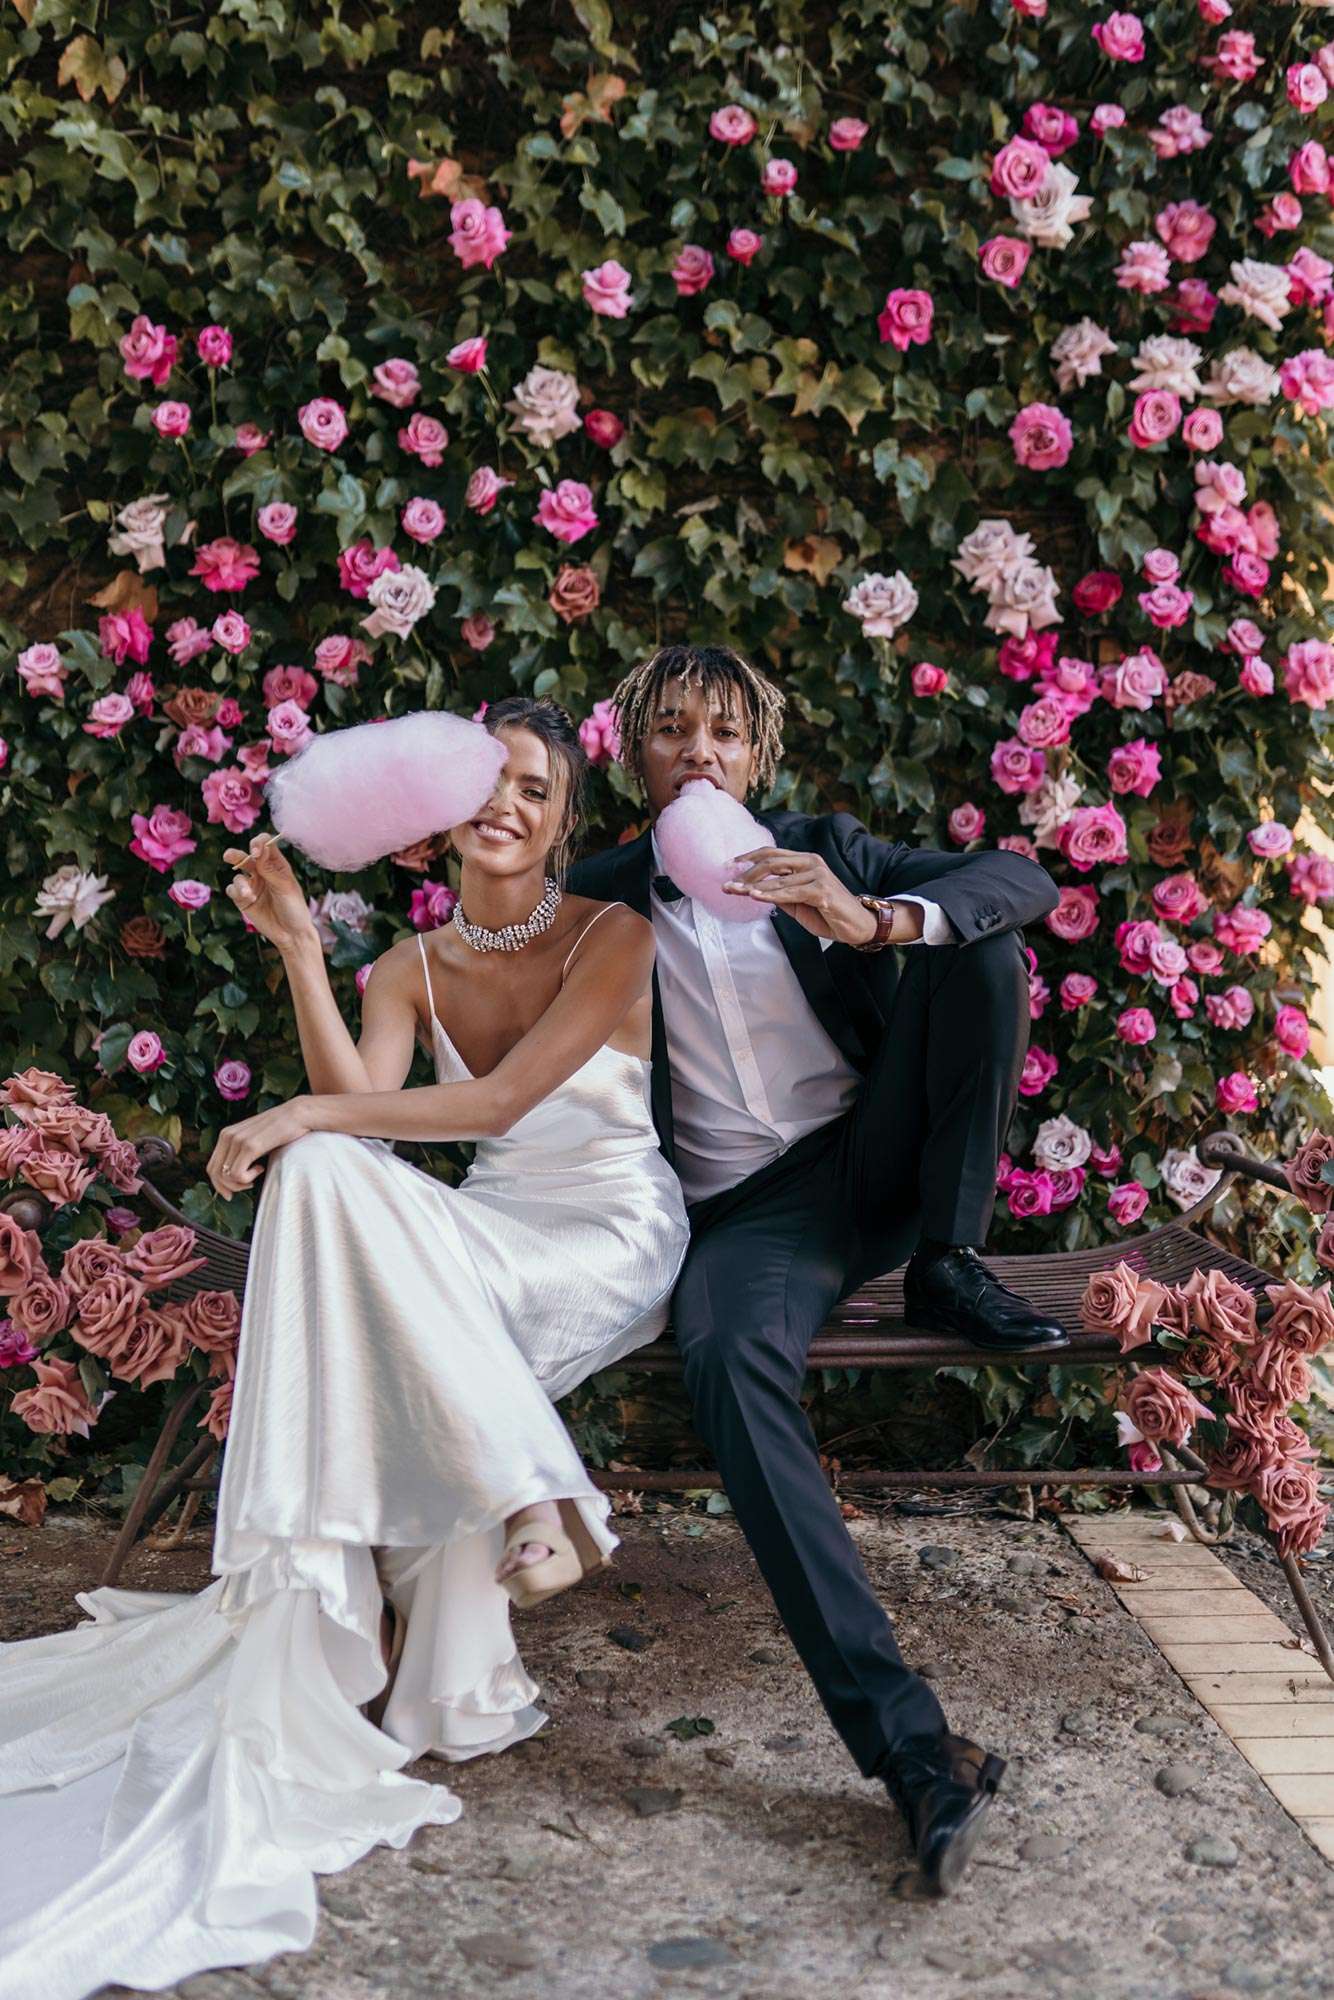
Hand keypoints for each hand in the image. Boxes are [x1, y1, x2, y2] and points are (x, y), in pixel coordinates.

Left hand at [206, 1098, 313, 1198]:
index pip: (211, 1167)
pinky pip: (238, 1174)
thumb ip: (241, 1152)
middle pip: (215, 1173)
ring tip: (258, 1173)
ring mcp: (238, 1140)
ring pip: (226, 1176)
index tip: (232, 1193)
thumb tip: (234, 1175)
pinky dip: (249, 1178)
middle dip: (228, 1187)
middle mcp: (228, 1136)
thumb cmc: (280, 1129)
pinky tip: (262, 1168)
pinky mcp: (250, 1146)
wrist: (298, 1114)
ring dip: (242, 1183)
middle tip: (248, 1186)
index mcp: (226, 1134)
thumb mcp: (254, 1139)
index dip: (219, 1185)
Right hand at [223, 833, 316, 953]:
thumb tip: (259, 849)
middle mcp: (262, 871)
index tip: (256, 851)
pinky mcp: (242, 899)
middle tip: (229, 856)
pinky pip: (232, 889)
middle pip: (246, 857)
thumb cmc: (294, 908)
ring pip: (237, 875)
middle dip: (236, 855)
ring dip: (240, 883)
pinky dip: (237, 892)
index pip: (265, 845)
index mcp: (277, 864)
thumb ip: (270, 869)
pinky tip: (247, 899)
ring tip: (248, 894)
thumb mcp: (285, 887)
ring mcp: (252, 884)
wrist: (291, 934)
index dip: (259, 843)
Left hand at [723, 847, 879, 944]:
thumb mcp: (798, 903)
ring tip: (735, 890)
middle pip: (771, 862)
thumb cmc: (828, 914)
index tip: (729, 865)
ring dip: (753, 886)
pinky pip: (791, 892)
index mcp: (806, 861)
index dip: (749, 857)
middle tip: (728, 884)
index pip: (772, 854)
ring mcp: (818, 875)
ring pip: (779, 878)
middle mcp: (812, 863)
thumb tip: (754, 890)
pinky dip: (772, 894)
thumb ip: (780, 893)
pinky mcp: (822, 891)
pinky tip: (756, 897)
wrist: (857, 926)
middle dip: (746, 874)